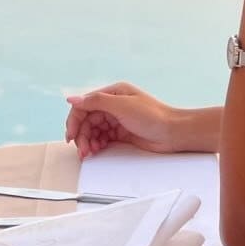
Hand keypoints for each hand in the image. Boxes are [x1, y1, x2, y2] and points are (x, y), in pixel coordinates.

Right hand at [65, 82, 181, 158]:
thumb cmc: (153, 116)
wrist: (173, 133)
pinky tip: (97, 150)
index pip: (85, 105)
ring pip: (93, 130)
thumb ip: (96, 102)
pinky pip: (102, 138)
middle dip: (82, 135)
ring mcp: (117, 119)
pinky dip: (97, 144)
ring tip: (89, 152)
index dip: (75, 120)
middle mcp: (114, 105)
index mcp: (114, 93)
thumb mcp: (122, 106)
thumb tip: (72, 98)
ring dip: (88, 141)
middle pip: (87, 120)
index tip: (71, 136)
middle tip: (82, 150)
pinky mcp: (121, 133)